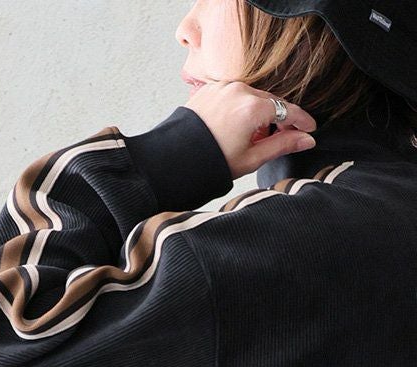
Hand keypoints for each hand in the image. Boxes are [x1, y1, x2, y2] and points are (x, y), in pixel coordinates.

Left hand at [184, 80, 317, 180]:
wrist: (174, 160)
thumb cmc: (209, 162)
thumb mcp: (251, 158)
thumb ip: (282, 145)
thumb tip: (306, 140)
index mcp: (252, 108)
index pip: (287, 110)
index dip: (301, 121)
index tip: (309, 129)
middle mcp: (238, 91)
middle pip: (270, 102)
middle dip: (279, 118)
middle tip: (283, 136)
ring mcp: (222, 87)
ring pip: (252, 97)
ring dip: (258, 113)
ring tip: (254, 136)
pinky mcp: (209, 89)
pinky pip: (233, 95)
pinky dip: (240, 107)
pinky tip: (236, 127)